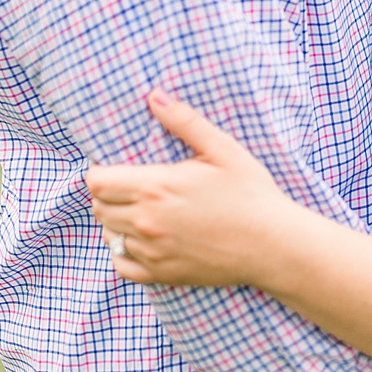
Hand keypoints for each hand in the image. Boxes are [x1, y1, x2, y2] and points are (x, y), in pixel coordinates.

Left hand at [86, 90, 291, 286]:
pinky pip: (122, 265)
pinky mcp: (163, 275)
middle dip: (107, 195)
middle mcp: (146, 221)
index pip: (97, 181)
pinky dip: (123, 253)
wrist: (274, 245)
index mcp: (155, 187)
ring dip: (115, 221)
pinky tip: (140, 240)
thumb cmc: (251, 194)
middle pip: (99, 208)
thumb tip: (154, 96)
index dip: (98, 172)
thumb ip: (185, 121)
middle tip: (128, 187)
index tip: (113, 167)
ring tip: (138, 210)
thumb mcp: (222, 150)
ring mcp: (153, 252)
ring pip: (109, 235)